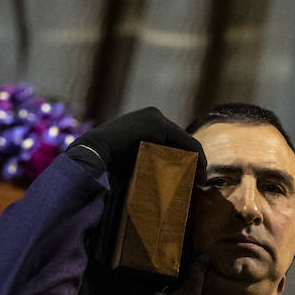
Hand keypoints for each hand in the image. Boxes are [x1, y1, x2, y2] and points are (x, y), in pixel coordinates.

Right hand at [66, 106, 205, 178]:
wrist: (95, 153)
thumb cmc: (109, 162)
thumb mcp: (135, 158)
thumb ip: (150, 159)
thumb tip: (165, 176)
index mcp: (145, 122)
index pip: (173, 140)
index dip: (186, 158)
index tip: (192, 177)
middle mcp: (152, 115)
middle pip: (181, 140)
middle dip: (192, 159)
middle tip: (199, 179)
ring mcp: (155, 118)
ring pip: (185, 141)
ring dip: (194, 160)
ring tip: (199, 178)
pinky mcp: (158, 125)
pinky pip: (186, 142)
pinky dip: (195, 157)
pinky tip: (199, 172)